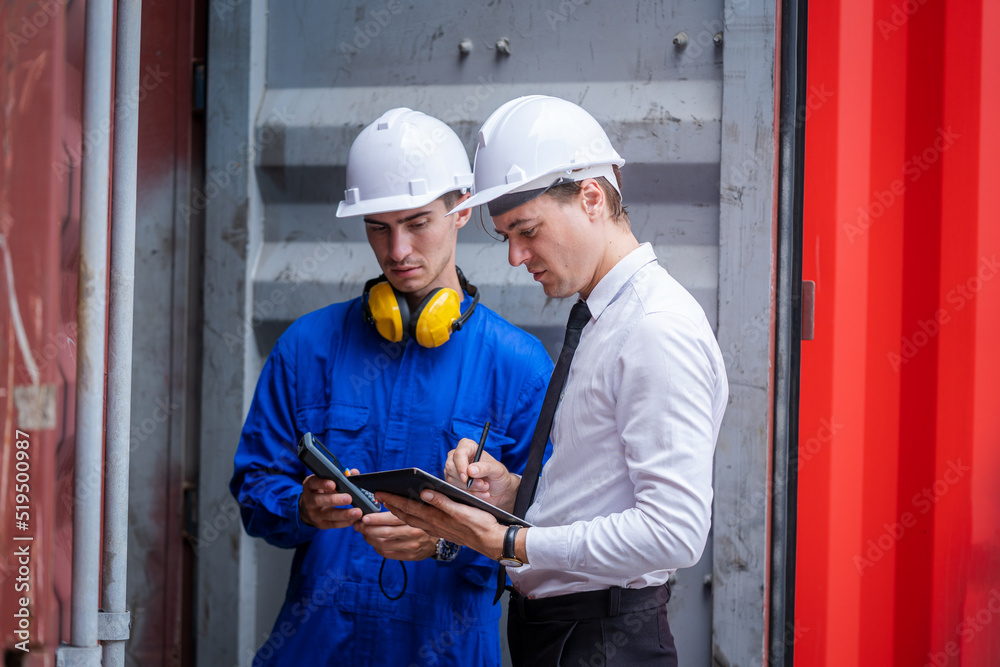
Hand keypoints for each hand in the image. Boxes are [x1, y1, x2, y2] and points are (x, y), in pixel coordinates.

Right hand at [299, 473, 363, 528]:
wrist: (308, 508)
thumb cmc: (322, 490)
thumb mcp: (326, 481)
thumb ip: (340, 476)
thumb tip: (354, 472)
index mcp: (310, 486)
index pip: (313, 483)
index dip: (322, 483)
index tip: (333, 484)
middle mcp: (309, 500)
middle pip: (319, 500)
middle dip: (335, 499)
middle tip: (349, 498)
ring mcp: (314, 514)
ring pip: (328, 514)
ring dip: (344, 514)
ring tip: (357, 512)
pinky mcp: (321, 524)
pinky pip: (333, 524)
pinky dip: (345, 522)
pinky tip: (354, 520)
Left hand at [354, 511, 437, 560]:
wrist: (440, 540)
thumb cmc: (426, 520)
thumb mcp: (419, 510)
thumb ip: (403, 506)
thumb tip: (382, 499)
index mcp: (415, 519)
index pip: (391, 518)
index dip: (375, 517)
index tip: (363, 515)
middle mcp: (413, 533)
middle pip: (384, 532)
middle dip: (367, 528)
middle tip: (358, 524)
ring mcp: (411, 546)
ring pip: (383, 544)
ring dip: (370, 538)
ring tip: (363, 532)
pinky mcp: (409, 556)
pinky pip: (387, 553)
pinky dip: (377, 547)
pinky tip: (373, 541)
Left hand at [377, 490, 507, 562]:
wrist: (491, 542)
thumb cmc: (480, 525)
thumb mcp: (462, 510)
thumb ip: (442, 501)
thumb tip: (424, 492)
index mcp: (436, 518)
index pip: (408, 507)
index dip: (392, 499)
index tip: (379, 492)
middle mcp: (433, 526)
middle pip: (405, 515)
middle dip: (390, 506)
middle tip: (378, 497)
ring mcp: (437, 530)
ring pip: (412, 521)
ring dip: (398, 513)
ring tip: (389, 504)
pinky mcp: (442, 531)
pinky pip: (420, 525)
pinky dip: (411, 518)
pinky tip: (412, 514)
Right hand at [444, 438, 519, 512]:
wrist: (499, 489)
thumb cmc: (498, 475)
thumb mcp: (497, 470)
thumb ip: (485, 468)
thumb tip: (470, 470)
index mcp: (468, 447)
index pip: (459, 453)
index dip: (461, 466)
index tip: (466, 478)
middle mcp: (458, 457)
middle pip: (451, 467)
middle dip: (467, 480)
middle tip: (483, 484)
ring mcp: (453, 470)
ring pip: (451, 480)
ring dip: (470, 488)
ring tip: (485, 488)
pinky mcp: (452, 482)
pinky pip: (454, 489)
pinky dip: (469, 494)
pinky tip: (481, 494)